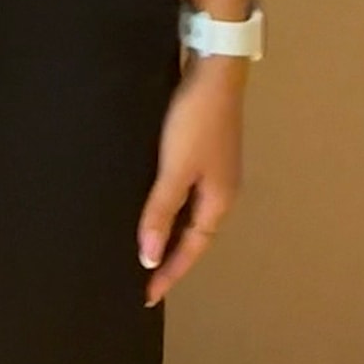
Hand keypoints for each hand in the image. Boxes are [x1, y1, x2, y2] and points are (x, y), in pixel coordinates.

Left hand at [137, 56, 244, 303]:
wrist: (214, 67)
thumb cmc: (195, 121)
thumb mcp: (175, 168)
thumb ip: (160, 210)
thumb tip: (148, 257)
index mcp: (219, 201)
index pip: (191, 249)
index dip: (169, 271)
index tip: (147, 296)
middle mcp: (220, 189)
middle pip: (193, 233)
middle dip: (170, 255)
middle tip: (143, 276)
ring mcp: (213, 167)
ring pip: (188, 210)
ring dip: (168, 228)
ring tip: (143, 244)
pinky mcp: (202, 146)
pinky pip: (183, 187)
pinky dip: (168, 202)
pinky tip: (150, 197)